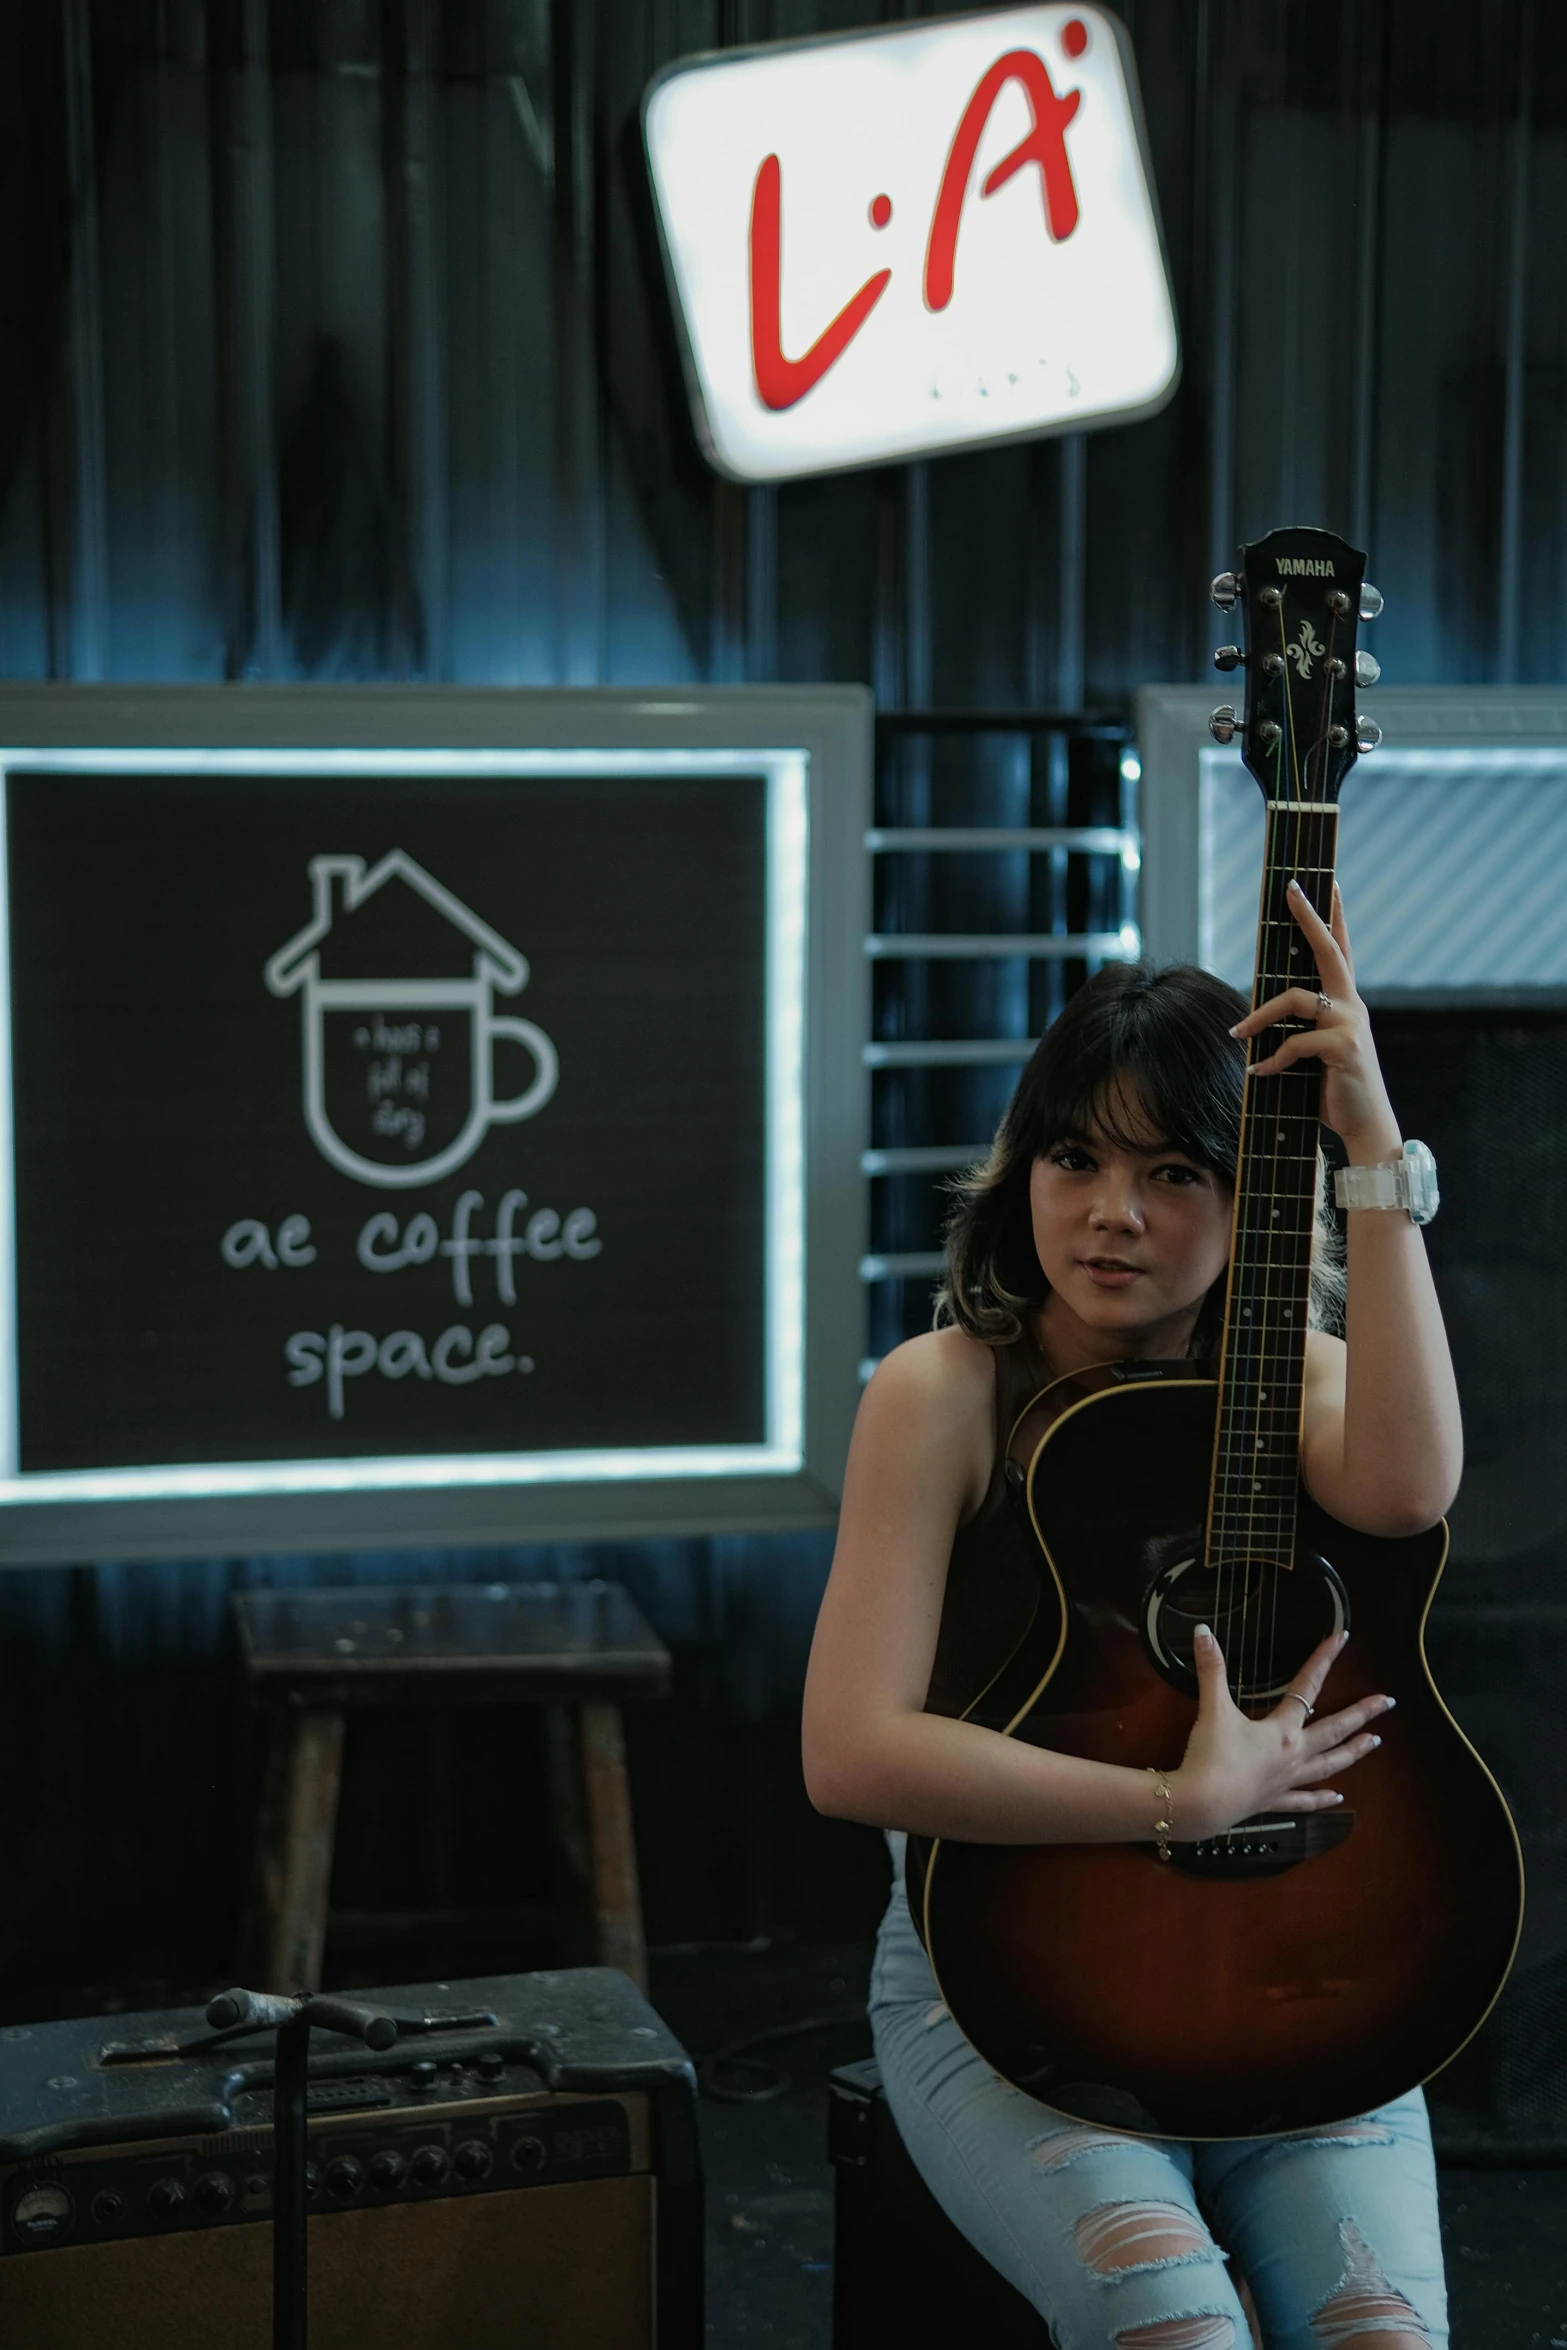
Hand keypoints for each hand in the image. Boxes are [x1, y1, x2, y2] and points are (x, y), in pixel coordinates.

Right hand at [1170, 1624, 1392, 1841]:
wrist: (1201, 1805)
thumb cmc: (1211, 1758)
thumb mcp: (1212, 1709)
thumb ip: (1211, 1670)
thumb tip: (1204, 1632)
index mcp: (1281, 1731)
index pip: (1307, 1687)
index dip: (1323, 1660)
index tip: (1343, 1640)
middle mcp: (1292, 1755)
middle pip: (1334, 1730)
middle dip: (1361, 1714)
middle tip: (1387, 1703)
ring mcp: (1286, 1780)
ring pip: (1329, 1765)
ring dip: (1353, 1753)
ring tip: (1374, 1743)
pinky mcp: (1273, 1801)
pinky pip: (1303, 1800)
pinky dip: (1321, 1800)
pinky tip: (1337, 1799)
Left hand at [1230, 881, 1399, 1157]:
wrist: (1366, 1126)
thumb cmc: (1334, 1089)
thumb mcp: (1314, 1052)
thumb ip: (1297, 1029)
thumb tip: (1255, 1015)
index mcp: (1345, 1002)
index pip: (1338, 948)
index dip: (1330, 914)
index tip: (1322, 880)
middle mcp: (1352, 1005)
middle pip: (1328, 949)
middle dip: (1309, 916)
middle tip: (1291, 888)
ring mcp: (1351, 1025)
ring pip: (1295, 1000)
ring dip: (1259, 1017)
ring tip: (1238, 1036)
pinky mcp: (1346, 1048)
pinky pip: (1296, 1043)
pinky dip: (1272, 1059)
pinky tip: (1259, 1074)